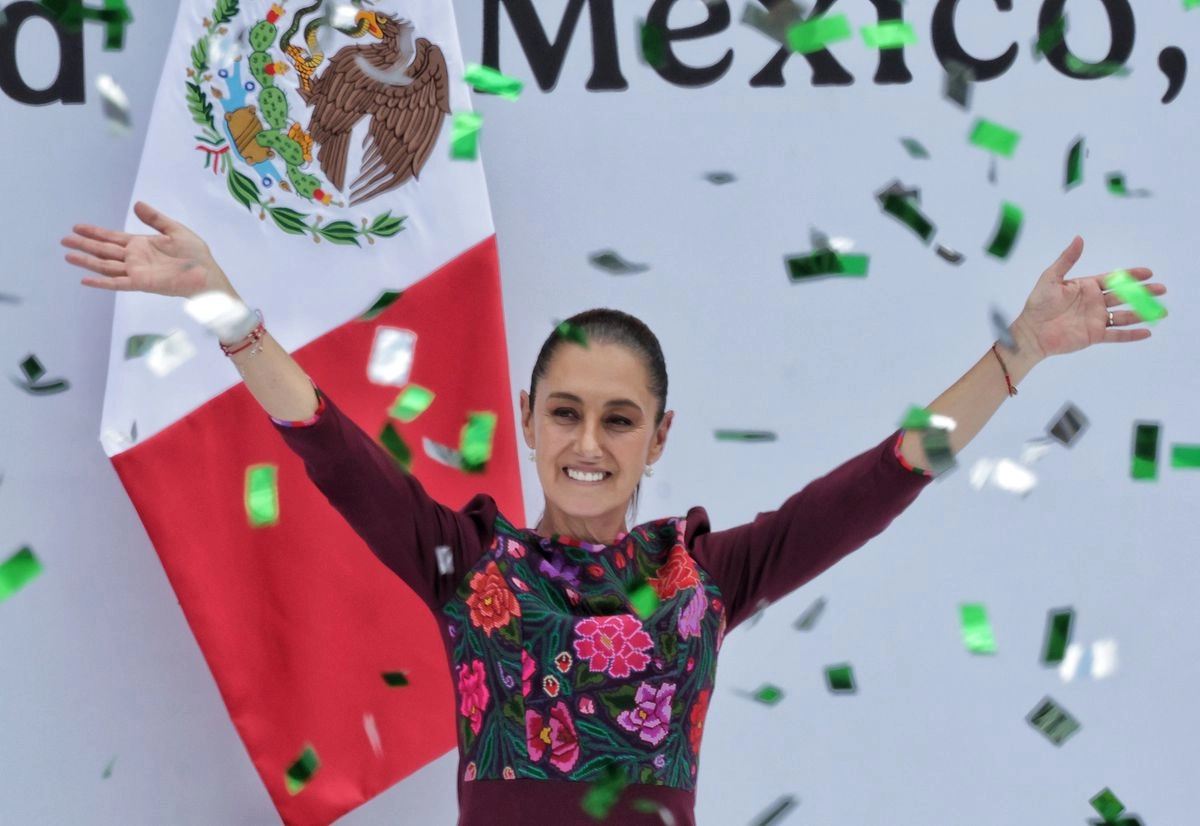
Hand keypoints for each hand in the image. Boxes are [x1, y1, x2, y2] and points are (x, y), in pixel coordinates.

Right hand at [63, 202, 231, 298]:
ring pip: (105, 265)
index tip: (77, 227)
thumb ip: (155, 219)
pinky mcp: (141, 282)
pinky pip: (117, 283)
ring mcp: (136, 271)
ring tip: (68, 255)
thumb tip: (137, 204)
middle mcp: (134, 258)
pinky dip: (101, 282)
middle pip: (104, 250)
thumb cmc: (195, 254)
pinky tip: (85, 279)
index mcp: (141, 244)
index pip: (113, 237)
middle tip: (64, 240)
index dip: (95, 232)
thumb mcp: (175, 230)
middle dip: (84, 245)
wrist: (206, 273)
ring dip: (86, 261)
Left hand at [1012, 236, 1165, 358]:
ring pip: (1124, 315)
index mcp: (1086, 287)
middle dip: (1143, 292)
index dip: (1131, 275)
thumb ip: (1067, 259)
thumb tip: (1079, 238)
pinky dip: (1131, 334)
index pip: (1114, 279)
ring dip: (1142, 313)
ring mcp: (1095, 319)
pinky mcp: (1094, 335)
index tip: (1148, 272)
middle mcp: (1094, 302)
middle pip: (1124, 296)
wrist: (1031, 331)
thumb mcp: (1051, 278)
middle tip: (1161, 289)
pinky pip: (1116, 335)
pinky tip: (1147, 332)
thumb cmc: (1038, 304)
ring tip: (1161, 311)